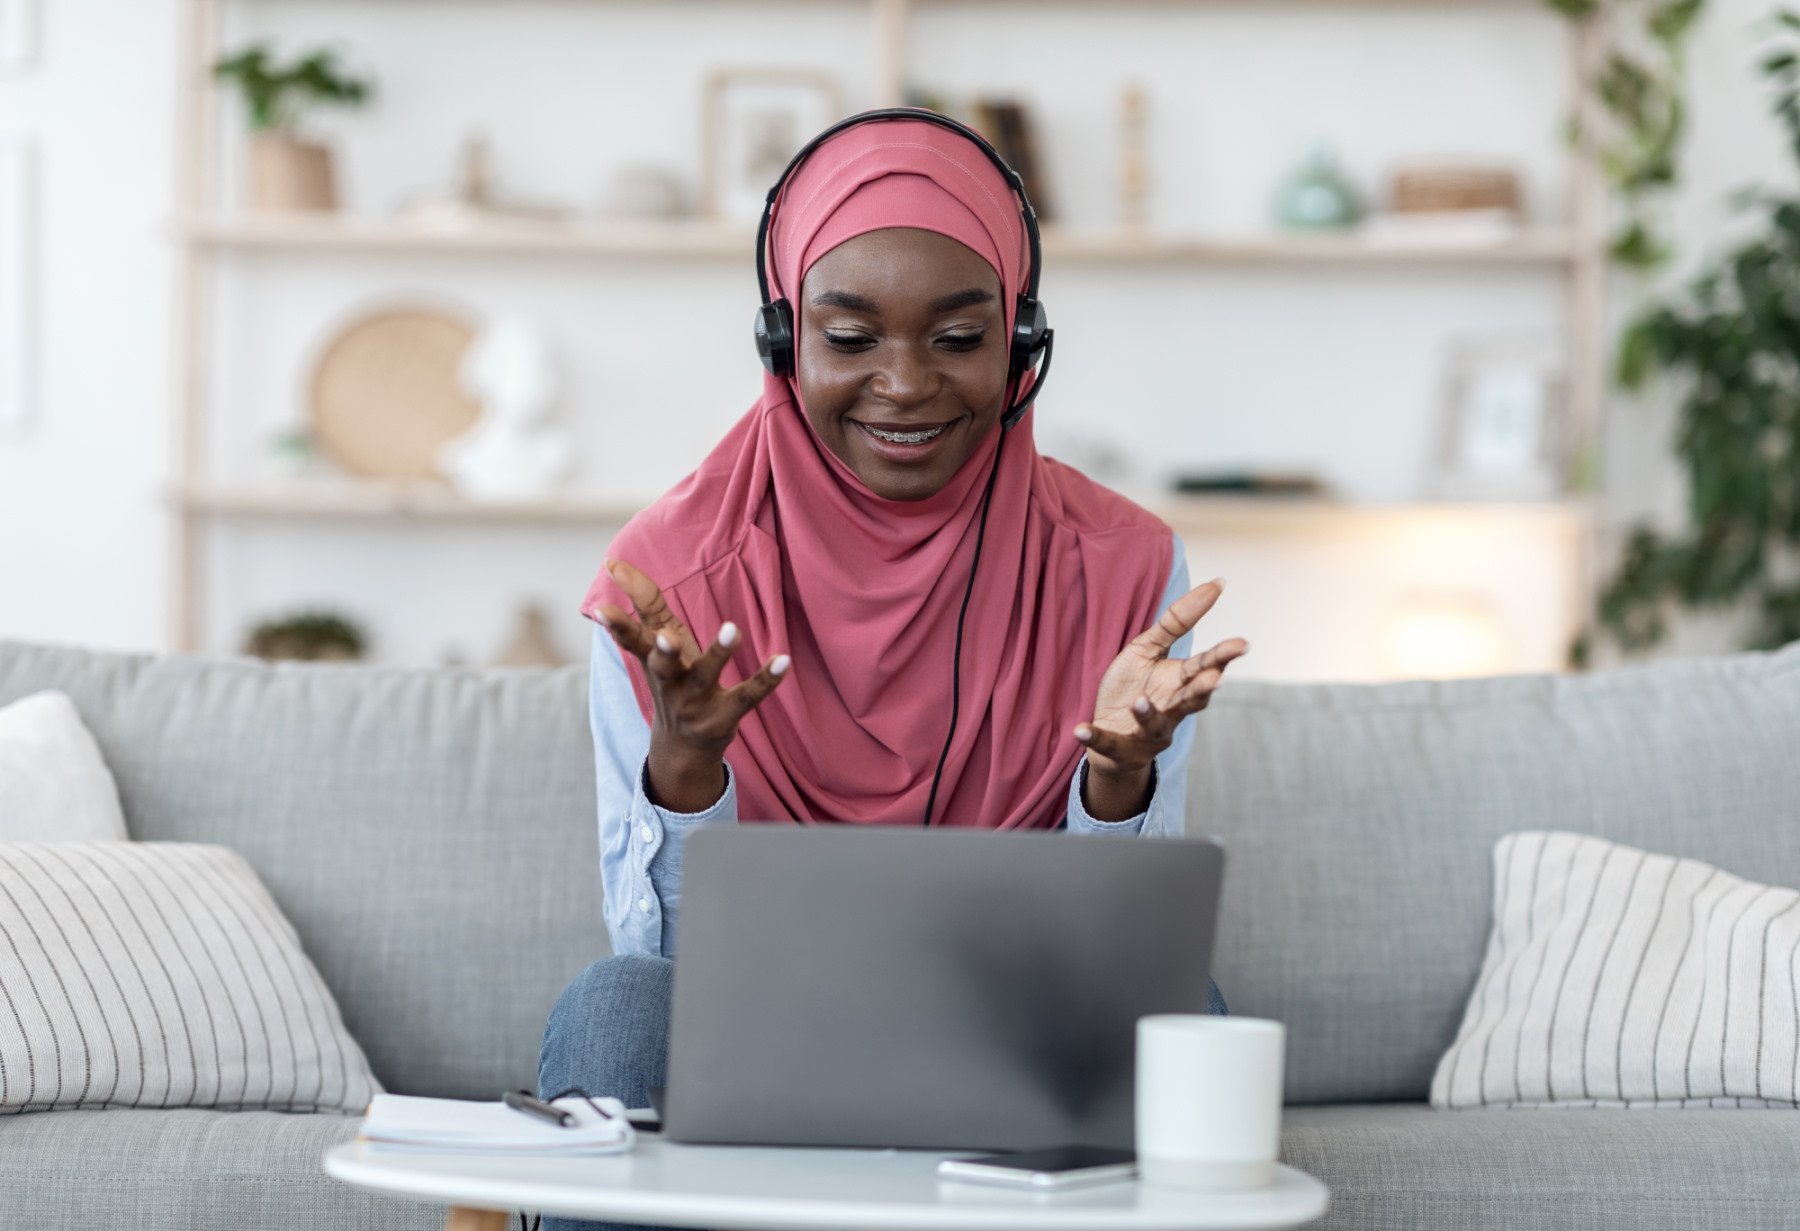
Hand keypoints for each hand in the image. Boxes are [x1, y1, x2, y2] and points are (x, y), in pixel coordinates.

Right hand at [596, 557, 790, 811]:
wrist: (682, 749)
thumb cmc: (671, 681)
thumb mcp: (655, 645)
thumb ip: (644, 603)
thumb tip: (613, 562)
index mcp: (652, 662)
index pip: (632, 640)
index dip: (617, 625)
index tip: (601, 609)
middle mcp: (669, 682)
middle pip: (662, 665)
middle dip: (662, 650)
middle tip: (664, 636)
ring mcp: (696, 702)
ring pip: (706, 675)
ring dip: (718, 653)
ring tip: (731, 629)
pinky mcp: (725, 716)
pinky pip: (748, 696)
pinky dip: (766, 679)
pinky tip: (783, 660)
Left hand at [1075, 577, 1246, 790]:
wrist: (1111, 733)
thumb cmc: (1135, 687)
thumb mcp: (1150, 649)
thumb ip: (1177, 622)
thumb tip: (1214, 584)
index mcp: (1179, 683)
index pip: (1204, 667)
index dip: (1222, 656)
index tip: (1242, 643)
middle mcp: (1171, 710)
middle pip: (1191, 699)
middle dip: (1203, 688)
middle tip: (1216, 677)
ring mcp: (1147, 732)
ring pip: (1153, 725)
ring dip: (1147, 714)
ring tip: (1138, 700)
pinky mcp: (1119, 749)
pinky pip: (1107, 743)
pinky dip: (1094, 737)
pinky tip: (1080, 729)